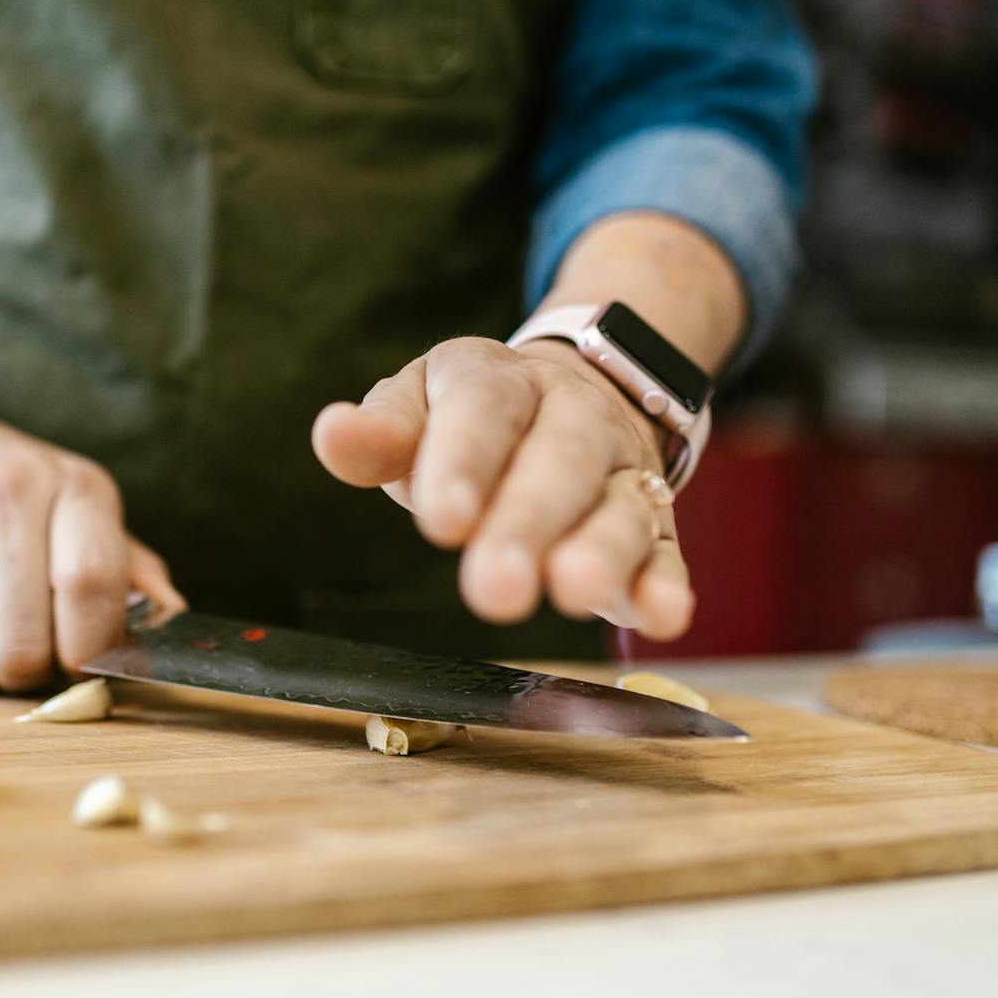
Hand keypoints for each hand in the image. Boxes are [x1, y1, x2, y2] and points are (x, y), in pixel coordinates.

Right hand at [0, 403, 182, 692]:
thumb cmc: (7, 493)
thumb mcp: (78, 508)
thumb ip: (127, 567)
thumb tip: (173, 618)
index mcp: (72, 486)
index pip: (91, 586)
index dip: (88, 647)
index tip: (78, 661)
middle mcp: (3, 494)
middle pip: (24, 645)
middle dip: (25, 672)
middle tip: (18, 650)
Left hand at [312, 337, 694, 639]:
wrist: (579, 392)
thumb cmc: (473, 416)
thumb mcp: (421, 403)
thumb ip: (382, 430)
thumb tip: (331, 434)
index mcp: (504, 382)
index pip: (485, 411)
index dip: (465, 463)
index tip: (441, 521)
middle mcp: (575, 420)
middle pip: (560, 462)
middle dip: (529, 522)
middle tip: (496, 588)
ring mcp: (622, 473)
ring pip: (620, 507)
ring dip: (603, 552)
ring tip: (575, 591)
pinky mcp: (656, 526)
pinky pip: (666, 551)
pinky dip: (666, 585)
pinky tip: (662, 616)